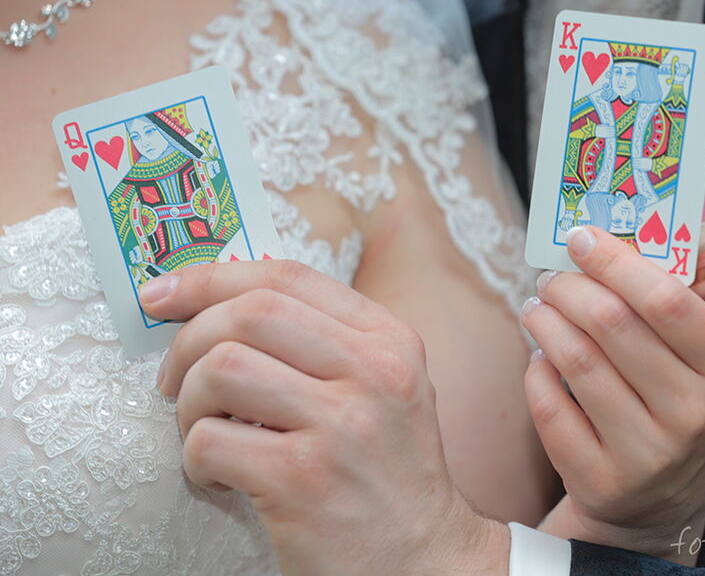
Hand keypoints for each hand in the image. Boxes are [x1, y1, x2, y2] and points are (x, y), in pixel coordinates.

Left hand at [141, 261, 509, 575]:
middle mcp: (373, 372)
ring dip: (188, 402)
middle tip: (174, 380)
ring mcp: (341, 425)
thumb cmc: (389, 472)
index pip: (288, 277)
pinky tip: (219, 477)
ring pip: (221, 368)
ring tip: (202, 431)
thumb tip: (221, 306)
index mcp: (390, 340)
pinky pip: (208, 441)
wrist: (424, 559)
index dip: (212, 277)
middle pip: (250, 312)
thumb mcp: (384, 387)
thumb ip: (326, 342)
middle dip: (188, 340)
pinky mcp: (302, 480)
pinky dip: (194, 459)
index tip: (162, 295)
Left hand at [520, 226, 704, 563]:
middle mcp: (691, 413)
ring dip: (544, 321)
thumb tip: (599, 240)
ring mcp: (647, 453)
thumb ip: (660, 306)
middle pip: (611, 324)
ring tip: (536, 308)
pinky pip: (549, 408)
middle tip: (549, 277)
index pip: (667, 301)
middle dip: (568, 287)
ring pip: (576, 361)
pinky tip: (540, 358)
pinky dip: (536, 372)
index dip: (616, 262)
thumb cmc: (671, 402)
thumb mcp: (691, 360)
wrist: (662, 501)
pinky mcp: (601, 480)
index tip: (580, 237)